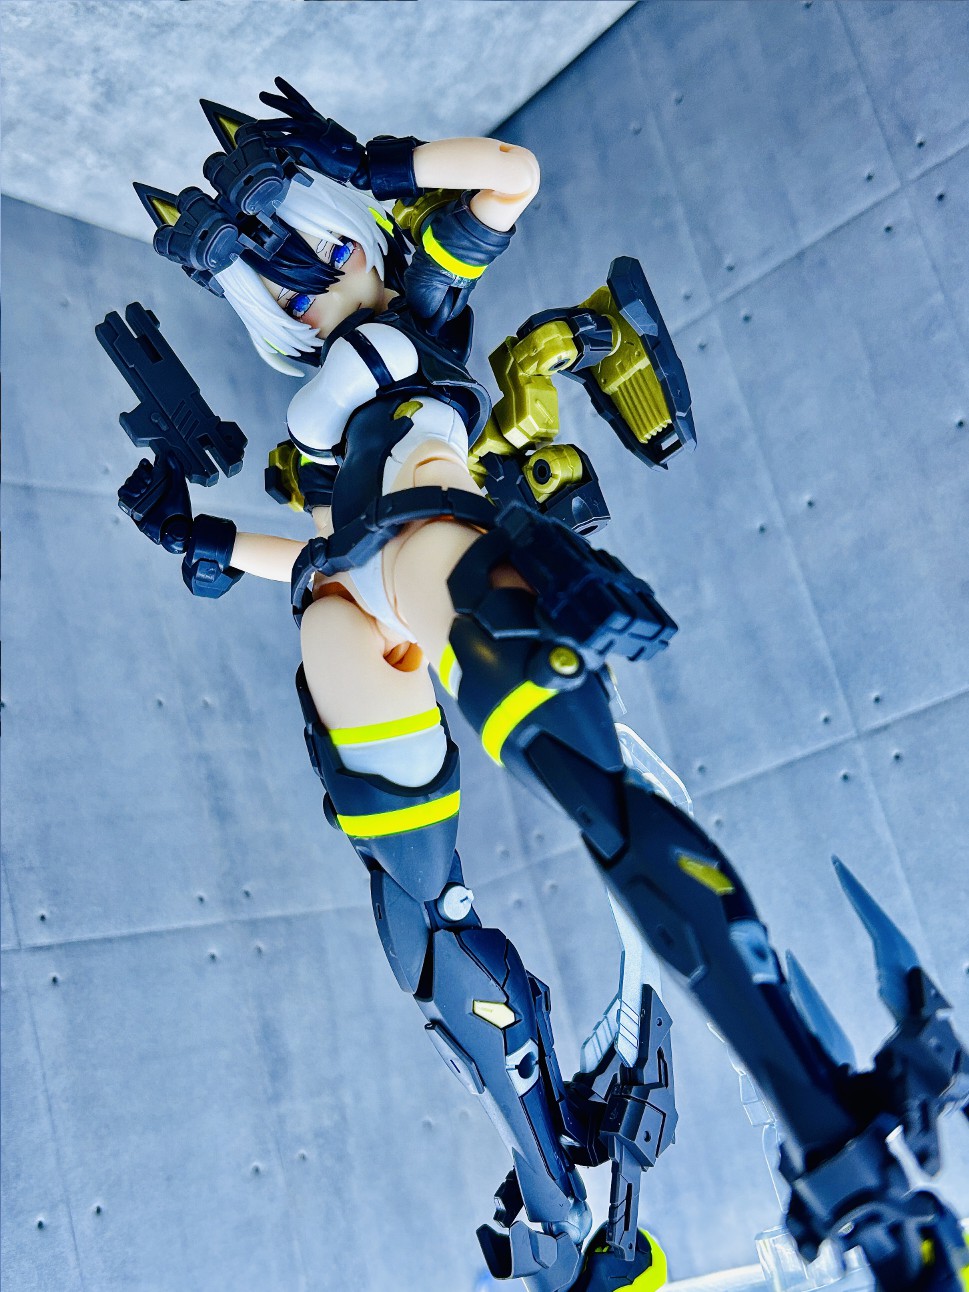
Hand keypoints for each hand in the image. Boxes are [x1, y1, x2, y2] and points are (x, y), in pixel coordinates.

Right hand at [118, 452, 191, 552]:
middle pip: (136, 474)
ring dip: (133, 483)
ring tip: (143, 490)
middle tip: (149, 482)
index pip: (145, 468)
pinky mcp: (132, 508)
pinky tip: (135, 495)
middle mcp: (147, 489)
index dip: (144, 465)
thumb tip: (169, 452)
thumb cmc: (179, 508)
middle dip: (140, 475)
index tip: (148, 466)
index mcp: (157, 482)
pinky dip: (125, 492)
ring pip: (128, 483)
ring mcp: (139, 498)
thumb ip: (176, 468)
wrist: (174, 528)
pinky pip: (122, 496)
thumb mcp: (180, 485)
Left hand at [240, 77, 367, 187]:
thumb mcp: (324, 141)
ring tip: (256, 125)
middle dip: (274, 100)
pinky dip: (277, 142)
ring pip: (285, 123)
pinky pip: (289, 140)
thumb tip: (303, 146)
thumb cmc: (341, 154)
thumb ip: (311, 139)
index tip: (277, 80)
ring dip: (269, 124)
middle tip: (261, 94)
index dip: (287, 89)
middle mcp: (311, 121)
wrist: (353, 159)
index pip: (299, 99)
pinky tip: (267, 143)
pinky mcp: (309, 142)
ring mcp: (310, 130)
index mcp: (315, 119)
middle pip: (289, 106)